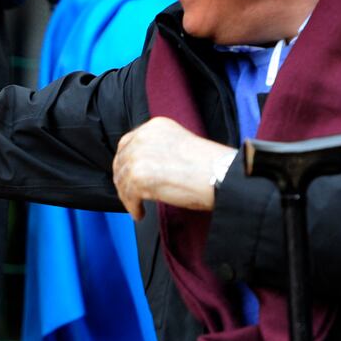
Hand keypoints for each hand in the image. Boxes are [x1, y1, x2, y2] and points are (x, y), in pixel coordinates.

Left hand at [112, 117, 235, 219]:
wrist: (219, 174)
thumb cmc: (208, 165)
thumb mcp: (178, 144)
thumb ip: (158, 149)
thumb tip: (143, 166)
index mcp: (154, 127)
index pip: (128, 143)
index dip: (125, 161)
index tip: (126, 173)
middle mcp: (143, 138)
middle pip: (121, 162)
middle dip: (123, 180)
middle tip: (128, 193)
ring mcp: (139, 157)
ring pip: (122, 180)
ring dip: (128, 196)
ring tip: (137, 206)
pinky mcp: (139, 177)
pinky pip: (129, 197)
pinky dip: (133, 207)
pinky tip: (140, 213)